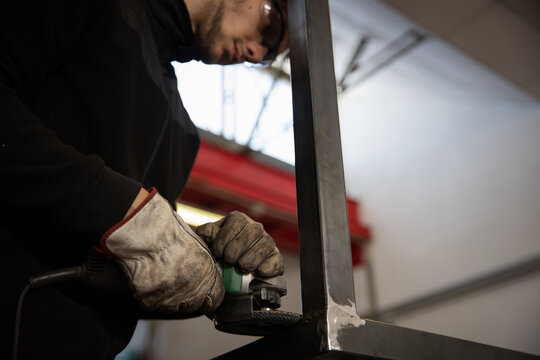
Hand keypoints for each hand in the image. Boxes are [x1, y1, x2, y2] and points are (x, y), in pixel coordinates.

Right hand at [100, 188, 224, 313]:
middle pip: (194, 306)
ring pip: (172, 307)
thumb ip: (208, 268)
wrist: (147, 236)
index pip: (216, 300)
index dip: (211, 298)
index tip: (206, 295)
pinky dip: (151, 295)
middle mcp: (190, 292)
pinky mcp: (150, 301)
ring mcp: (169, 299)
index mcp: (206, 278)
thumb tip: (213, 276)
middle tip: (179, 280)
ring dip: (169, 296)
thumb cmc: (172, 236)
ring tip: (162, 276)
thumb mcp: (201, 249)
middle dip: (189, 297)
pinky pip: (152, 304)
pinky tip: (150, 278)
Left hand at [195, 211, 283, 276]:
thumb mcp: (207, 242)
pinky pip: (277, 259)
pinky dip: (268, 266)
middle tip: (229, 261)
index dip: (226, 238)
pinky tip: (257, 272)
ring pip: (266, 244)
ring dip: (251, 259)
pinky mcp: (275, 257)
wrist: (227, 273)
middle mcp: (255, 228)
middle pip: (252, 232)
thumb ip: (205, 233)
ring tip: (241, 268)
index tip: (218, 253)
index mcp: (238, 220)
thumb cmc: (216, 254)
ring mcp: (267, 242)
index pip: (237, 222)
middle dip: (237, 249)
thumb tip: (208, 232)